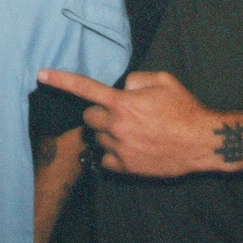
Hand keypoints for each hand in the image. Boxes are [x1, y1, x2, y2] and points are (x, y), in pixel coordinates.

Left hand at [38, 68, 220, 177]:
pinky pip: (106, 160)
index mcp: (123, 102)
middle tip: (119, 114)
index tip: (41, 74)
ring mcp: (121, 148)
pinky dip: (114, 154)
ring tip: (133, 132)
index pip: (84, 88)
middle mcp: (117, 125)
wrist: (202, 142)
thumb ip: (135, 79)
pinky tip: (131, 148)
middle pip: (89, 117)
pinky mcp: (127, 167)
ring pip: (98, 139)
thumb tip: (121, 88)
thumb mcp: (163, 80)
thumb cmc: (184, 109)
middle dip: (99, 114)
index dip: (60, 80)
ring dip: (108, 134)